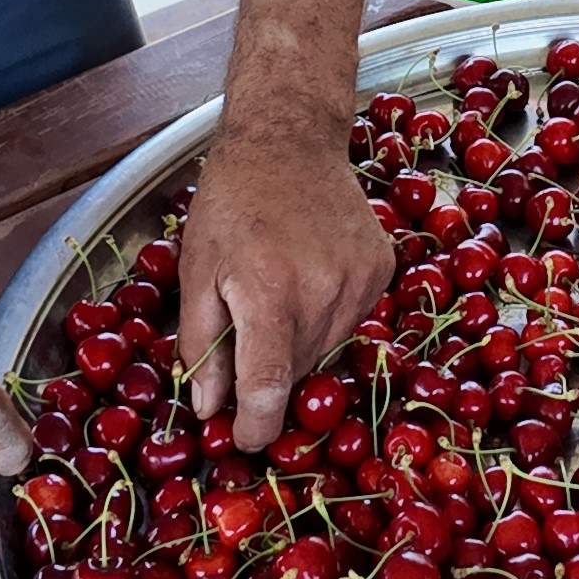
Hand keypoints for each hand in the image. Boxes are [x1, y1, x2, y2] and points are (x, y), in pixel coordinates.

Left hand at [178, 119, 395, 449]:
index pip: (270, 386)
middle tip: (244, 336)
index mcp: (269, 292)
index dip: (257, 426)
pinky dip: (325, 316)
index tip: (246, 440)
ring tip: (276, 294)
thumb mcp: (196, 270)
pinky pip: (351, 320)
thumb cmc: (231, 201)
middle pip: (298, 371)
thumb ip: (201, 343)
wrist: (289, 138)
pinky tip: (307, 277)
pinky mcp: (382, 269)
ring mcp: (360, 280)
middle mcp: (323, 290)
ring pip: (326, 350)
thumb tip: (210, 407)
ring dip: (297, 344)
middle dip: (268, 372)